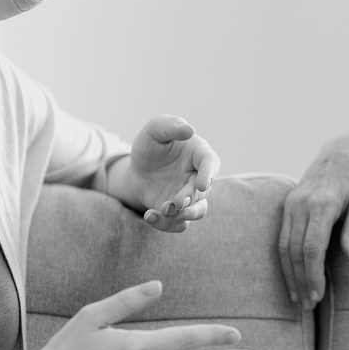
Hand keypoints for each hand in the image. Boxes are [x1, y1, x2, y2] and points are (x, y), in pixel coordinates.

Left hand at [113, 115, 219, 231]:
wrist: (138, 168)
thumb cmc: (152, 143)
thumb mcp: (155, 129)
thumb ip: (170, 125)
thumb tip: (189, 129)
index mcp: (198, 154)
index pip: (211, 163)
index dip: (209, 174)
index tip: (202, 185)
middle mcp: (198, 177)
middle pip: (203, 193)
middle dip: (191, 199)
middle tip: (176, 203)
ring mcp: (190, 196)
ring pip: (197, 212)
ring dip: (184, 216)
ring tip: (162, 212)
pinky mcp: (178, 212)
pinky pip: (178, 223)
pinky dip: (165, 224)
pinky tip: (149, 216)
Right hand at [279, 130, 348, 307]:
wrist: (345, 149)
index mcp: (323, 203)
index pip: (312, 247)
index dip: (313, 274)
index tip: (317, 296)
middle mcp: (301, 203)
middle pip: (294, 250)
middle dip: (300, 280)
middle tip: (307, 305)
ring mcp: (292, 203)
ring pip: (284, 246)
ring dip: (289, 274)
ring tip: (298, 298)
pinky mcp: (288, 204)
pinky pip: (282, 236)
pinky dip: (285, 259)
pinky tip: (292, 276)